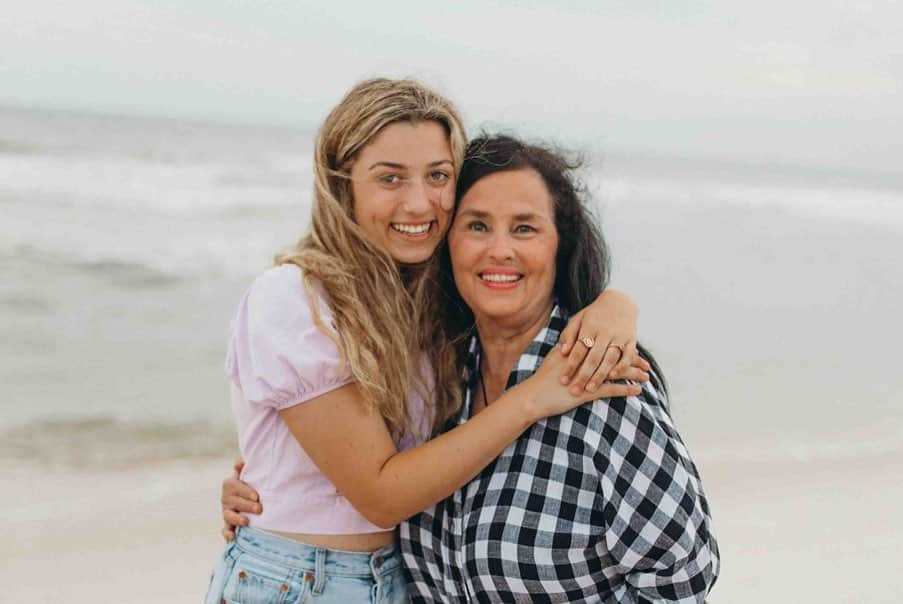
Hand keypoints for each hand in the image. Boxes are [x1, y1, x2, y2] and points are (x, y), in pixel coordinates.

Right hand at [220, 457, 261, 540]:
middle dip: (246, 506)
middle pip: (234, 502)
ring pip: (228, 516)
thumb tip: (239, 463)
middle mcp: (226, 498)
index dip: (245, 492)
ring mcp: (227, 511)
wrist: (251, 490)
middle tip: (259, 509)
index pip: (234, 486)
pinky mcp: (229, 523)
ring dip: (237, 519)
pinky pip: (225, 529)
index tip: (256, 496)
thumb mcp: (249, 469)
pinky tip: (232, 538)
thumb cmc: (251, 478)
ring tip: (246, 522)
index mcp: (230, 484)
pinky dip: (227, 534)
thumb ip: (245, 464)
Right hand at [523, 345, 643, 419]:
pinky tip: (637, 391)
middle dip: (632, 361)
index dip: (620, 348)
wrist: (533, 396)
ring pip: (616, 372)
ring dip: (633, 374)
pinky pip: (611, 389)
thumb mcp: (554, 359)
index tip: (633, 349)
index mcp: (579, 351)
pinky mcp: (587, 392)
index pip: (605, 346)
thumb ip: (565, 350)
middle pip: (614, 357)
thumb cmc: (542, 380)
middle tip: (646, 364)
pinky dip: (626, 390)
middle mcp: (585, 361)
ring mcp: (587, 376)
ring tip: (646, 376)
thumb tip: (572, 343)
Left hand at [558, 289, 650, 394]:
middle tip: (574, 390)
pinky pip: (627, 356)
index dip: (570, 365)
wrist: (620, 302)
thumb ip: (570, 334)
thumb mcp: (579, 319)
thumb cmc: (594, 314)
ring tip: (590, 389)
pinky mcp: (631, 340)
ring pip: (609, 359)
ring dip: (599, 376)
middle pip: (593, 357)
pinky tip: (613, 377)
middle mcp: (605, 332)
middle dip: (583, 375)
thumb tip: (563, 350)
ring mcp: (619, 336)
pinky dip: (621, 367)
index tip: (563, 379)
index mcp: (590, 327)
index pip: (578, 349)